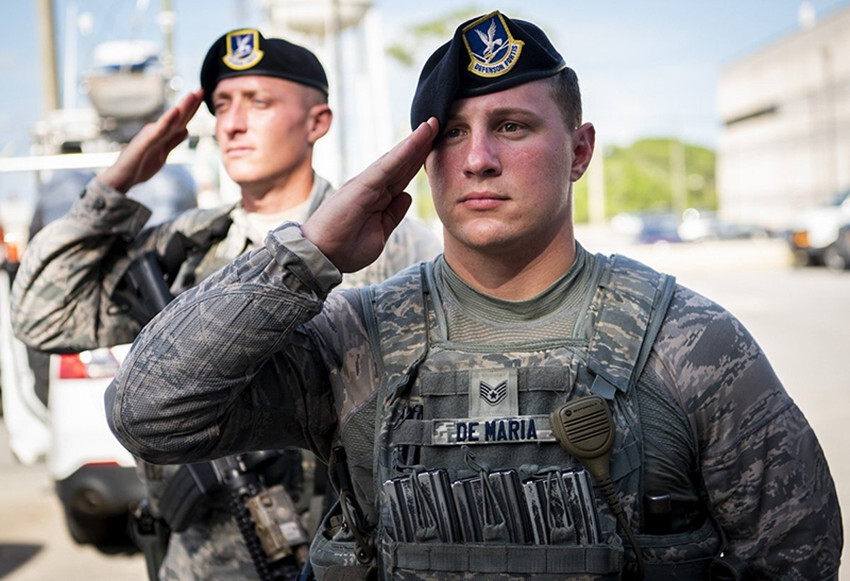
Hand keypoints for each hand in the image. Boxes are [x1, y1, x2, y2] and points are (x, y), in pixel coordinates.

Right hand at [98, 88, 203, 192]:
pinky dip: (167, 121)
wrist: (121, 179)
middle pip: (177, 117)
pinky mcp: (143, 144)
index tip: (203, 94)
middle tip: (202, 88)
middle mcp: (156, 132)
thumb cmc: (140, 167)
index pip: (181, 120)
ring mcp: (149, 136)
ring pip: (169, 120)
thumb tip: (186, 129)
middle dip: (190, 103)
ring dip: (181, 107)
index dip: (192, 108)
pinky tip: (176, 111)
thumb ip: (173, 141)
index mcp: (162, 135)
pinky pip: (157, 131)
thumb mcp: (163, 153)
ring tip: (192, 95)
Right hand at [302, 117, 438, 272]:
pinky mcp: (361, 185)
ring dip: (415, 141)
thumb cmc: (345, 248)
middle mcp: (372, 186)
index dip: (419, 160)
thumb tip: (407, 196)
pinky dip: (403, 152)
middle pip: (402, 162)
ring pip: (396, 159)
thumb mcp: (380, 232)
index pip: (402, 175)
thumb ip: (394, 213)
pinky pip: (387, 166)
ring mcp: (366, 183)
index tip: (436, 145)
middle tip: (437, 124)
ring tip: (432, 124)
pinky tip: (417, 139)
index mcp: (377, 197)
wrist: (321, 257)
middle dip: (421, 144)